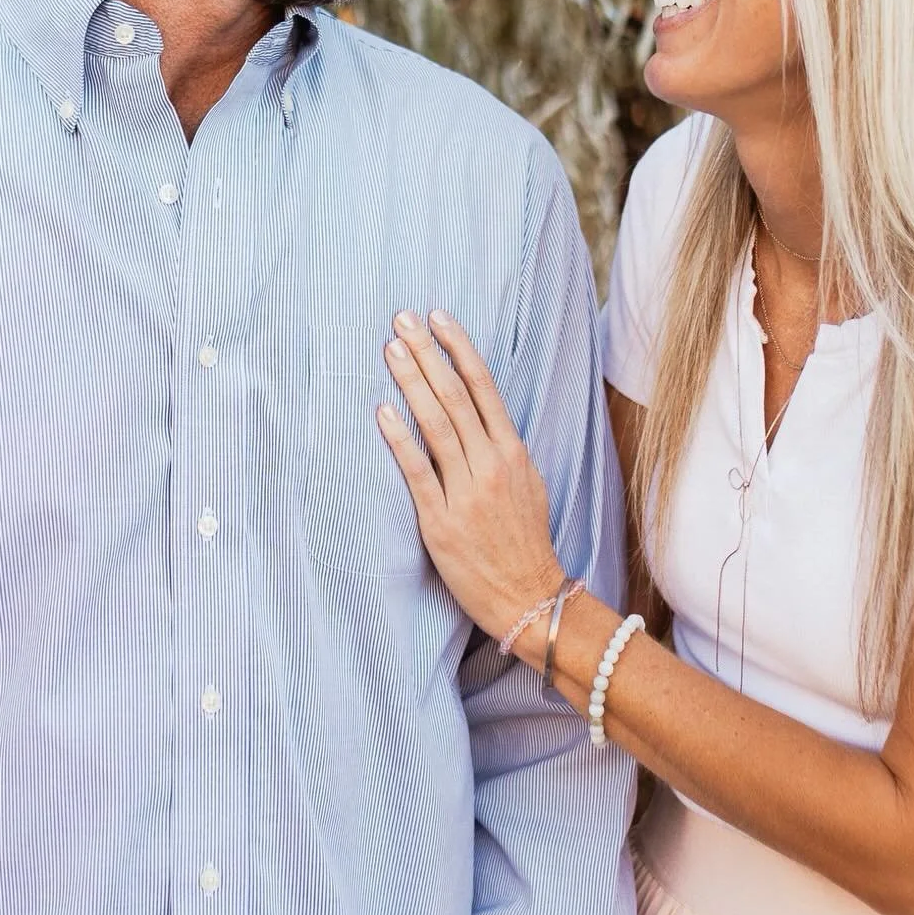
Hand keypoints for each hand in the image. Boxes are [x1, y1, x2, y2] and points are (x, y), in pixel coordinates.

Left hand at [377, 309, 563, 643]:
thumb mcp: (528, 483)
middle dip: (427, 353)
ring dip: (411, 382)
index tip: (438, 317)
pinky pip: (418, 472)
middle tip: (402, 319)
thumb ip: (503, 448)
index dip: (458, 348)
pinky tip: (383, 411)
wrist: (530, 597)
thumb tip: (479, 414)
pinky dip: (400, 439)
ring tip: (391, 350)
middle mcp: (491, 464)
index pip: (483, 386)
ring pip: (436, 425)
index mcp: (512, 451)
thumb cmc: (525, 539)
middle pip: (454, 396)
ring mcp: (466, 492)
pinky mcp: (441, 521)